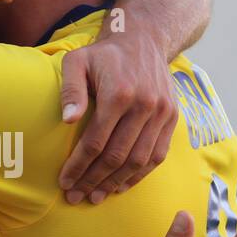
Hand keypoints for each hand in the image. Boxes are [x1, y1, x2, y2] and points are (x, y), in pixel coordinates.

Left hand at [58, 34, 177, 203]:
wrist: (144, 39)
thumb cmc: (103, 54)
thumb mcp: (77, 61)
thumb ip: (71, 90)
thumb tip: (68, 121)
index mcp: (119, 93)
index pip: (96, 141)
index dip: (78, 166)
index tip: (64, 182)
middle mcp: (145, 105)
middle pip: (117, 156)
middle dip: (93, 180)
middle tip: (76, 197)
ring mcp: (162, 113)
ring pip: (138, 160)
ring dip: (115, 183)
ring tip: (95, 196)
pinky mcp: (172, 118)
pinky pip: (157, 155)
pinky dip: (138, 175)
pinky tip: (120, 186)